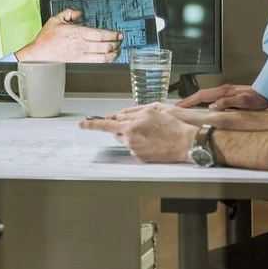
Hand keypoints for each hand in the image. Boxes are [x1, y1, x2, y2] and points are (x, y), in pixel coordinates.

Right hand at [15, 8, 122, 62]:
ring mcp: (81, 55)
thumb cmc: (46, 39)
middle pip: (104, 45)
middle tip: (120, 41)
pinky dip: (106, 61)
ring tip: (117, 50)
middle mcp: (80, 44)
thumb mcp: (56, 19)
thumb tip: (79, 12)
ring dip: (113, 53)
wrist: (39, 54)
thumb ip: (69, 13)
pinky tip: (108, 58)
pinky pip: (96, 62)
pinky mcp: (79, 62)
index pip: (100, 34)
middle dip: (116, 43)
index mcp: (77, 32)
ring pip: (103, 56)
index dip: (112, 34)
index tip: (118, 34)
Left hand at [80, 103, 199, 162]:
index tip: (82, 124)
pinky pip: (134, 148)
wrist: (186, 142)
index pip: (106, 125)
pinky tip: (153, 141)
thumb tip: (118, 116)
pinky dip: (140, 144)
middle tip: (140, 124)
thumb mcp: (152, 110)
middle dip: (123, 127)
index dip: (92, 124)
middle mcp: (131, 139)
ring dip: (132, 135)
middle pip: (116, 132)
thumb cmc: (173, 125)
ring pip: (126, 140)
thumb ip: (132, 112)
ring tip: (151, 133)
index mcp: (132, 125)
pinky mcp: (141, 158)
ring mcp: (135, 150)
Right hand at [176, 84, 267, 110]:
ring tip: (186, 106)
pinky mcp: (228, 94)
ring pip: (205, 95)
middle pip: (201, 94)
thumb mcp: (243, 102)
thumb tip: (211, 107)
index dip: (189, 101)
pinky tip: (202, 105)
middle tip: (178, 106)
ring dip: (194, 100)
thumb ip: (227, 103)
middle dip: (188, 100)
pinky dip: (202, 100)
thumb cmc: (258, 100)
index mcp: (223, 91)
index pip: (201, 96)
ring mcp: (225, 91)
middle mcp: (223, 90)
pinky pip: (211, 97)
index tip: (179, 106)